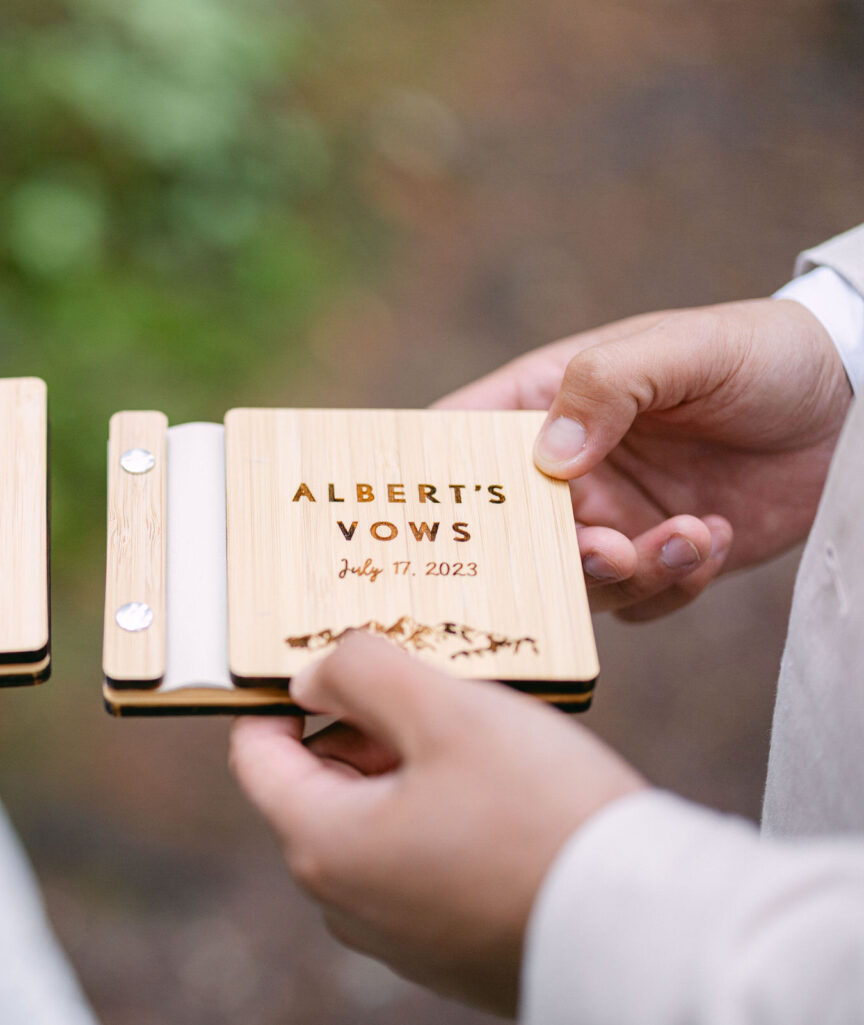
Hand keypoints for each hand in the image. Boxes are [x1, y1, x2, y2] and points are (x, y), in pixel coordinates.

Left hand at [230, 634, 644, 1013]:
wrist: (646, 932)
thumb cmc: (544, 818)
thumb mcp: (447, 711)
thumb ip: (361, 673)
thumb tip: (311, 674)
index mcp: (321, 845)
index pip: (255, 753)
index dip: (285, 694)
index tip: (336, 661)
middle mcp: (343, 901)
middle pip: (319, 784)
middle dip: (365, 727)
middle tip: (433, 691)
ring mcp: (395, 934)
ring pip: (374, 820)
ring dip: (410, 767)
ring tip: (478, 738)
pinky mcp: (447, 949)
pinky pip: (419, 861)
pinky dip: (442, 815)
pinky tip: (503, 793)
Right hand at [437, 298, 850, 619]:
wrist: (856, 401)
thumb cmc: (761, 352)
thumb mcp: (684, 349)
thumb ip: (608, 385)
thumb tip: (547, 455)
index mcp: (546, 403)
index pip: (459, 442)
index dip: (432, 482)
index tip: (429, 522)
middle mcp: (567, 469)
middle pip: (510, 535)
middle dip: (550, 557)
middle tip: (606, 550)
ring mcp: (612, 517)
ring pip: (576, 581)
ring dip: (628, 574)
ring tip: (689, 537)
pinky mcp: (661, 558)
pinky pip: (641, 604)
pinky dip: (672, 585)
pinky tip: (712, 538)